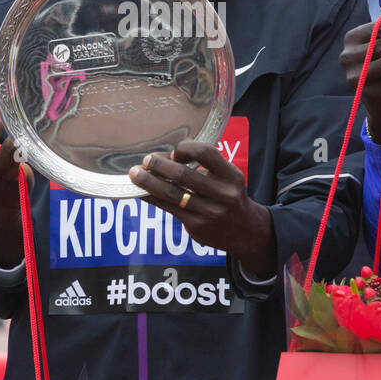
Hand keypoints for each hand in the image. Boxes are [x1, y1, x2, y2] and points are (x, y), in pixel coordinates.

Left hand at [128, 140, 275, 276]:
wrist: (245, 231)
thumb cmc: (228, 196)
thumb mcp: (226, 178)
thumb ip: (203, 167)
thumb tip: (164, 156)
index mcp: (231, 175)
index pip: (206, 153)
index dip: (186, 148)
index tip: (175, 151)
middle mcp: (223, 194)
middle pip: (183, 175)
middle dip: (160, 165)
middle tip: (147, 160)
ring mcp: (209, 212)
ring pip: (171, 194)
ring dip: (149, 182)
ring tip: (134, 174)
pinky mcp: (197, 226)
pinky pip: (168, 208)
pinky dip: (151, 198)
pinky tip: (141, 191)